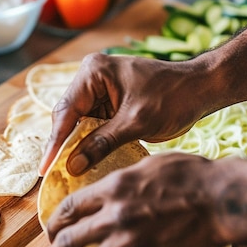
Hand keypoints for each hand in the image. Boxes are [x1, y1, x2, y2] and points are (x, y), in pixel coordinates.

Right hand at [38, 52, 211, 176]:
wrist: (202, 89)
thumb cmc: (173, 97)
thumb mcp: (135, 123)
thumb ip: (101, 143)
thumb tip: (72, 166)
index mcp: (93, 72)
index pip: (66, 112)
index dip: (55, 143)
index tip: (45, 169)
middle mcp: (91, 78)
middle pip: (68, 117)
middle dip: (63, 145)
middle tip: (54, 174)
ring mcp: (99, 90)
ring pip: (78, 123)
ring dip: (76, 146)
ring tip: (67, 172)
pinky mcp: (109, 102)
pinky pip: (92, 125)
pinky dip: (91, 143)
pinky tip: (86, 161)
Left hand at [41, 152, 228, 246]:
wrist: (221, 198)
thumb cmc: (189, 175)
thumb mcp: (146, 165)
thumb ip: (120, 181)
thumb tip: (104, 191)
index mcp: (110, 189)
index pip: (66, 209)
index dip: (53, 224)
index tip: (52, 233)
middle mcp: (112, 217)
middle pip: (65, 241)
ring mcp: (129, 245)